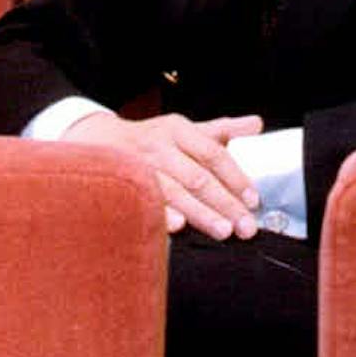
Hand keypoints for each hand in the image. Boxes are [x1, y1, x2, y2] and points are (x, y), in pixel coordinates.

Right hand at [59, 109, 263, 237]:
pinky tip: (178, 227)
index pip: (213, 153)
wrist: (98, 140)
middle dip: (224, 203)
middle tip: (245, 226)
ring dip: (201, 213)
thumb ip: (221, 130)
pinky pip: (148, 202)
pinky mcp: (126, 186)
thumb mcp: (184, 128)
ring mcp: (141, 167)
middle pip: (198, 177)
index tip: (253, 199)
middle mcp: (160, 147)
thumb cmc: (151, 139)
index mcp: (178, 129)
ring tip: (223, 231)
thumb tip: (257, 125)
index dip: (235, 176)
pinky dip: (163, 214)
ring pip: (176, 192)